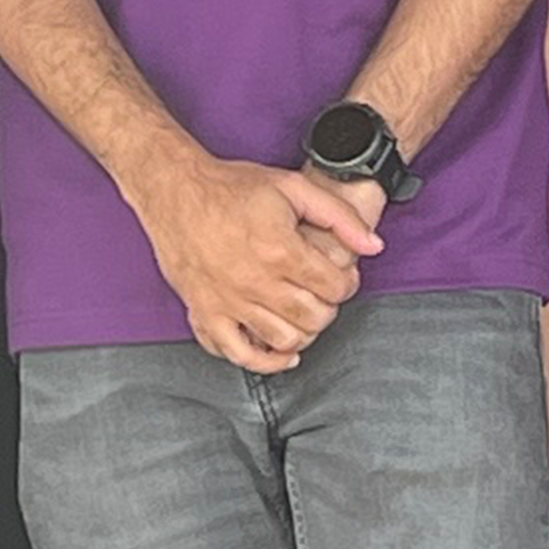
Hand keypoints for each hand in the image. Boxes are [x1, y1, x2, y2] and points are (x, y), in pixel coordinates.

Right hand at [135, 150, 376, 375]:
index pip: (334, 288)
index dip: (347, 284)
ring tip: (301, 313)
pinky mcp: (205, 312)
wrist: (174, 189)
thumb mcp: (292, 187)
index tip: (340, 277)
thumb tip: (374, 246)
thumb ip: (339, 216)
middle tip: (321, 293)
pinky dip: (263, 361)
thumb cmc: (230, 186)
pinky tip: (279, 353)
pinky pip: (237, 353)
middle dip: (327, 307)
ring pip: (283, 339)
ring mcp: (229, 301)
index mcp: (281, 250)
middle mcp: (256, 282)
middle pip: (313, 317)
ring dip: (302, 332)